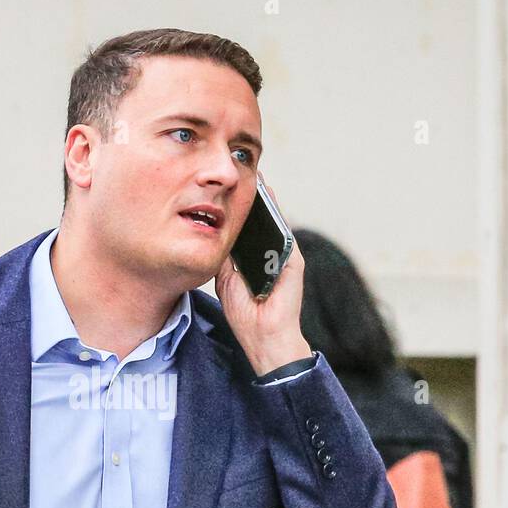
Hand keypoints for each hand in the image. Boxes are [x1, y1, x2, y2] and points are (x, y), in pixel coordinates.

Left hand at [213, 179, 310, 377]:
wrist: (263, 336)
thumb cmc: (244, 313)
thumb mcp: (226, 278)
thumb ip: (224, 256)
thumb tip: (213, 232)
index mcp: (253, 258)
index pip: (247, 228)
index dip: (238, 209)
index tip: (228, 189)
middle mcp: (270, 254)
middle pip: (261, 221)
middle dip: (254, 198)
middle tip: (245, 172)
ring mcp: (284, 256)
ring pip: (275, 222)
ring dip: (266, 200)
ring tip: (256, 177)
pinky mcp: (294, 261)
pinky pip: (284, 232)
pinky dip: (277, 214)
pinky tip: (267, 197)